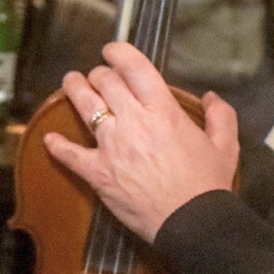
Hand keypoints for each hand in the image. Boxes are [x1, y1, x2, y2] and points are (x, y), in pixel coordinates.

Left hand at [43, 42, 238, 241]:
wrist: (192, 223)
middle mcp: (133, 121)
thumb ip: (220, 116)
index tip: (111, 50)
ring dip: (74, 89)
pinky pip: (71, 155)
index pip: (133, 67)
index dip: (117, 52)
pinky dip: (57, 146)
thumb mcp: (225, 145)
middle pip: (105, 82)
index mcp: (163, 110)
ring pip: (85, 106)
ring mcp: (112, 146)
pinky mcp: (98, 173)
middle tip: (97, 75)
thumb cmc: (208, 184)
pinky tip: (48, 139)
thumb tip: (210, 97)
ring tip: (70, 81)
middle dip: (99, 74)